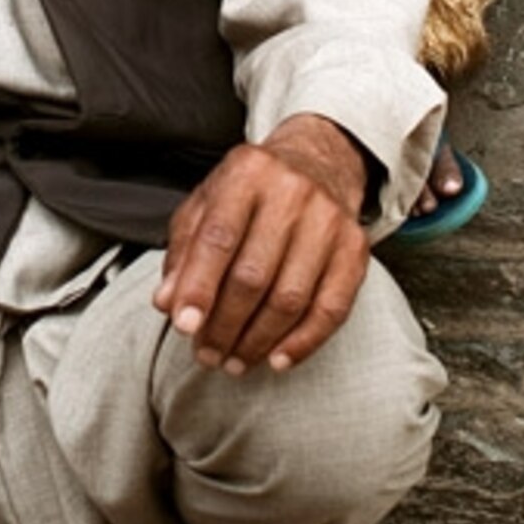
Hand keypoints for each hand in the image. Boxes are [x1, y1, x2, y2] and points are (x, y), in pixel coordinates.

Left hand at [151, 115, 371, 374]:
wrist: (317, 163)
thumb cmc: (251, 193)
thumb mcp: (206, 205)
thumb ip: (184, 252)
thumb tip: (169, 302)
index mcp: (247, 173)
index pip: (218, 238)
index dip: (198, 287)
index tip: (184, 326)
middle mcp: (292, 191)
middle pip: (254, 275)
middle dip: (225, 325)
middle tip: (207, 354)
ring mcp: (329, 220)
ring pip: (291, 298)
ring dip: (257, 341)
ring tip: (233, 360)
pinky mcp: (355, 248)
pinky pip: (332, 308)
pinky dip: (303, 342)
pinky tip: (277, 359)